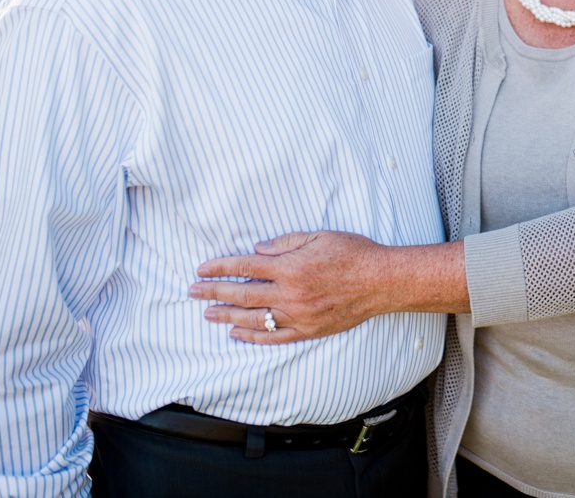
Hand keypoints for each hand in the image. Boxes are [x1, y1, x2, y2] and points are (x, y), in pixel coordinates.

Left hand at [190, 231, 389, 344]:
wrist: (381, 281)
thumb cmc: (353, 253)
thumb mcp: (319, 236)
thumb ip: (286, 243)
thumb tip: (257, 249)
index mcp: (291, 267)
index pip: (245, 267)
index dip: (220, 267)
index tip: (201, 269)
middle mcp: (290, 293)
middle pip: (242, 294)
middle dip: (213, 292)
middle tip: (193, 292)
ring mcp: (298, 315)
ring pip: (253, 319)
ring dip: (226, 317)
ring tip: (208, 314)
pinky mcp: (308, 330)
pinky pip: (274, 337)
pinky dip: (253, 337)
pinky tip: (237, 334)